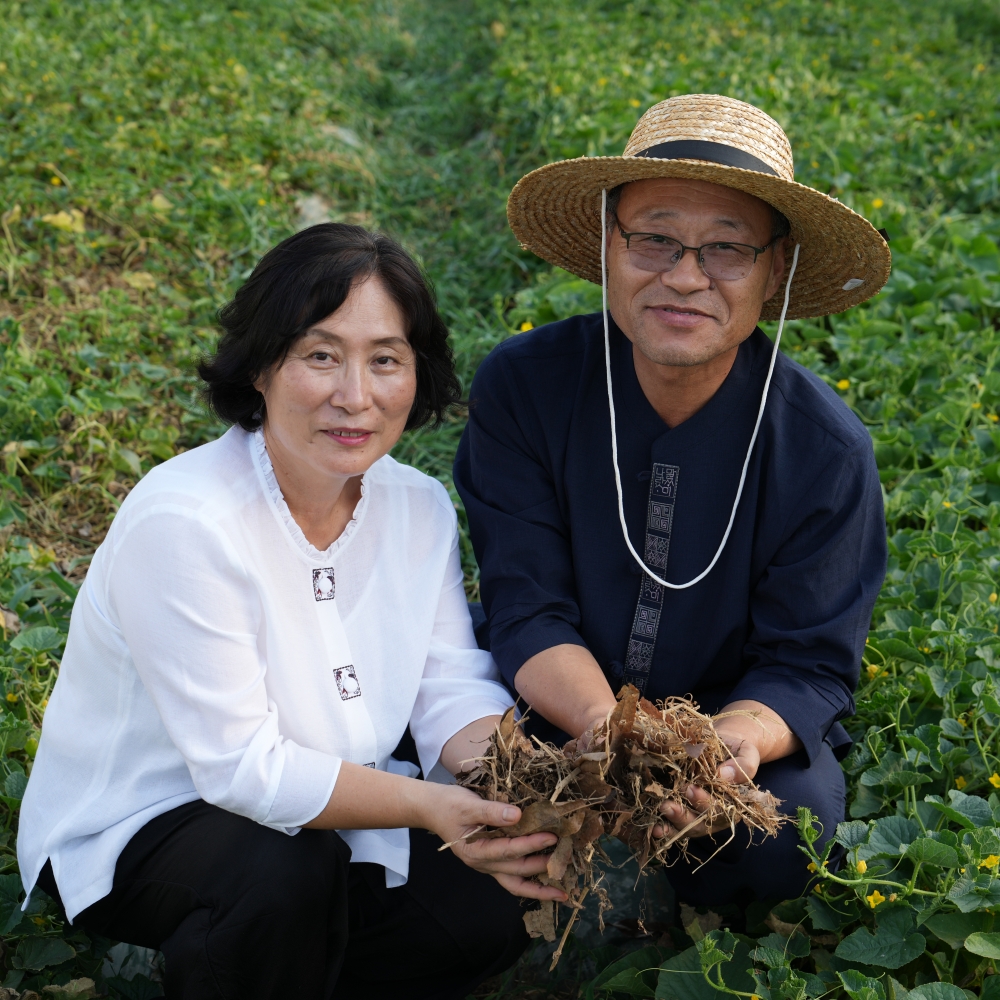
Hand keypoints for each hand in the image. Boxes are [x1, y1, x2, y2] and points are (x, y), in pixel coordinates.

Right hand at [421, 783, 566, 900]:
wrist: (432, 808)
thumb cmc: (449, 805)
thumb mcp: (468, 805)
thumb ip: (492, 812)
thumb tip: (518, 815)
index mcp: (476, 852)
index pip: (509, 851)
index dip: (532, 845)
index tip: (552, 837)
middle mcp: (483, 864)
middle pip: (517, 872)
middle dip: (542, 867)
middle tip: (567, 860)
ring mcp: (487, 866)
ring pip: (515, 883)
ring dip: (538, 888)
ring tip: (561, 893)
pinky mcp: (491, 861)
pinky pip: (512, 877)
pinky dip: (529, 881)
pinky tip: (545, 881)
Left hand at [654, 728, 760, 838]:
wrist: (723, 744)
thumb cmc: (736, 749)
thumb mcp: (746, 753)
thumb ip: (743, 765)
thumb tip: (723, 775)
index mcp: (733, 803)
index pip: (720, 809)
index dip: (704, 802)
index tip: (690, 788)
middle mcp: (716, 813)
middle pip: (700, 822)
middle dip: (682, 816)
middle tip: (666, 805)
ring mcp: (699, 813)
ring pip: (685, 826)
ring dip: (670, 824)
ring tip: (656, 818)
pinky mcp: (684, 808)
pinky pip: (674, 822)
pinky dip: (664, 825)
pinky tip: (652, 827)